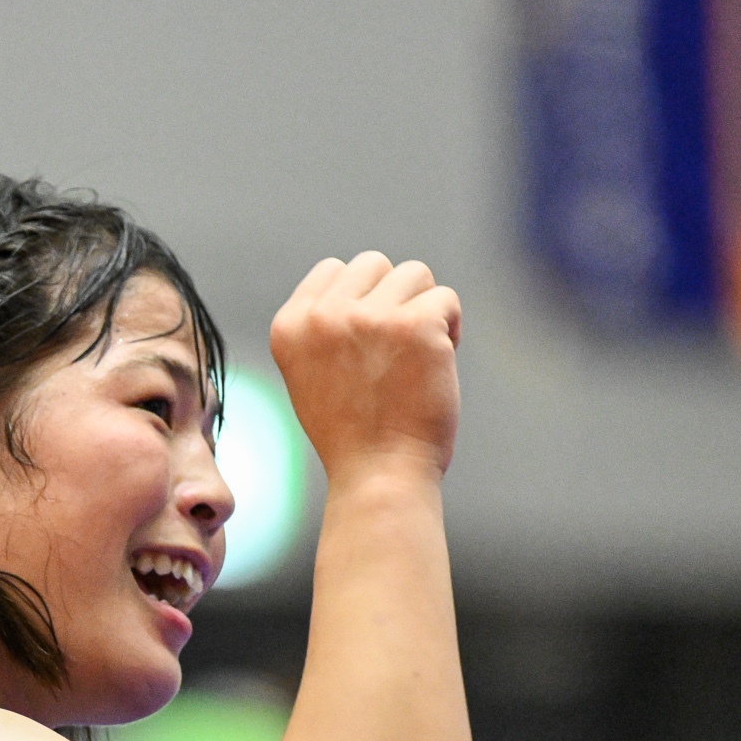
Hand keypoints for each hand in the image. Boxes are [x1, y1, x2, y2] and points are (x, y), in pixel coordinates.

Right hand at [269, 251, 462, 479]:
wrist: (378, 476)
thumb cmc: (352, 435)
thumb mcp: (310, 375)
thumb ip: (324, 328)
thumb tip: (362, 288)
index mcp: (290, 326)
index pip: (333, 270)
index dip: (360, 300)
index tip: (367, 344)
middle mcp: (324, 316)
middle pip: (374, 264)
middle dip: (392, 298)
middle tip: (395, 349)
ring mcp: (370, 318)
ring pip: (414, 274)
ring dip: (423, 309)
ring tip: (417, 354)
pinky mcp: (415, 325)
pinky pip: (445, 298)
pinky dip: (450, 328)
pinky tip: (438, 362)